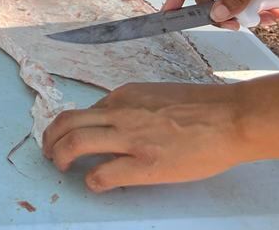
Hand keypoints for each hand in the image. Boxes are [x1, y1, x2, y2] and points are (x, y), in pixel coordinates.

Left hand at [41, 82, 246, 190]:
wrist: (230, 118)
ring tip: (59, 166)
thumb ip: (134, 106)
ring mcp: (130, 138)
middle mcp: (120, 112)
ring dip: (59, 156)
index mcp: (125, 95)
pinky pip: (102, 174)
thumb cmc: (204, 108)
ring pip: (75, 143)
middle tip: (49, 151)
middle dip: (50, 138)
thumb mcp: (158, 95)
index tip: (73, 136)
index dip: (76, 126)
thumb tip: (118, 120)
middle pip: (67, 122)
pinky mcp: (143, 164)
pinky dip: (91, 181)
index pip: (87, 110)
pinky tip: (94, 184)